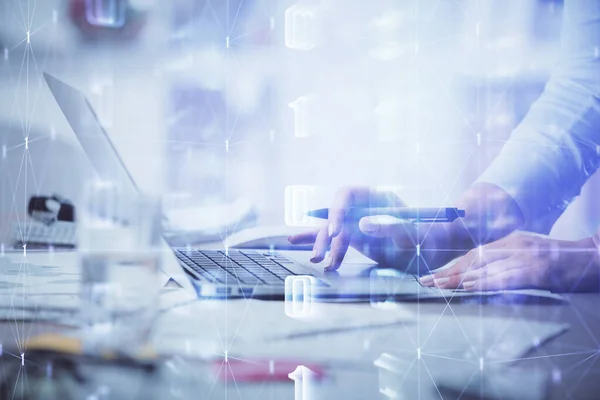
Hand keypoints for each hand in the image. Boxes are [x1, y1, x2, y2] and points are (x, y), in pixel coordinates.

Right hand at [288, 187, 416, 270]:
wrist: (430, 253)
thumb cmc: (424, 239)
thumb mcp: (411, 234)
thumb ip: (390, 227)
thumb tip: (363, 224)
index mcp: (376, 197)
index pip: (347, 195)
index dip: (337, 210)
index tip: (335, 232)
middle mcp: (362, 207)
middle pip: (335, 215)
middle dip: (326, 235)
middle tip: (322, 253)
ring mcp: (356, 222)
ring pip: (331, 231)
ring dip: (321, 245)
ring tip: (316, 260)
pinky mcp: (353, 237)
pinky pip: (331, 239)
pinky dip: (315, 241)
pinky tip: (295, 243)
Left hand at [419, 231, 599, 291]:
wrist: (594, 258)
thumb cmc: (562, 263)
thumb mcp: (528, 256)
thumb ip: (505, 263)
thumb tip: (478, 277)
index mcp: (510, 242)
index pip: (474, 254)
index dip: (452, 266)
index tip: (433, 276)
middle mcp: (514, 246)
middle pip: (474, 259)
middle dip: (448, 271)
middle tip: (426, 282)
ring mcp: (525, 256)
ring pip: (486, 266)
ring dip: (460, 277)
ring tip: (439, 285)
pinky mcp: (537, 269)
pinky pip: (506, 276)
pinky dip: (486, 281)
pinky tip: (469, 285)